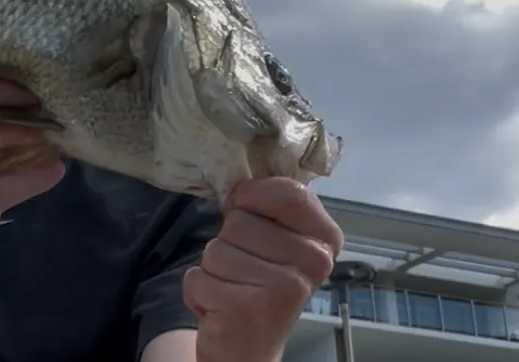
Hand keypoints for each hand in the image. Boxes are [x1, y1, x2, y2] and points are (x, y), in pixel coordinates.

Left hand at [183, 178, 342, 361]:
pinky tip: (220, 309)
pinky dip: (198, 291)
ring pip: (215, 247)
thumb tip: (238, 177)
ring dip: (212, 269)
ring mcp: (283, 289)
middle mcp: (313, 264)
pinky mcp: (248, 309)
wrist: (250, 351)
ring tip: (233, 290)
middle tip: (244, 272)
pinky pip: (197, 276)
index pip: (288, 191)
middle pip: (238, 219)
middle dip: (228, 243)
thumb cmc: (258, 286)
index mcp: (324, 241)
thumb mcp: (273, 242)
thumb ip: (267, 208)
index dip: (253, 196)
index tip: (245, 213)